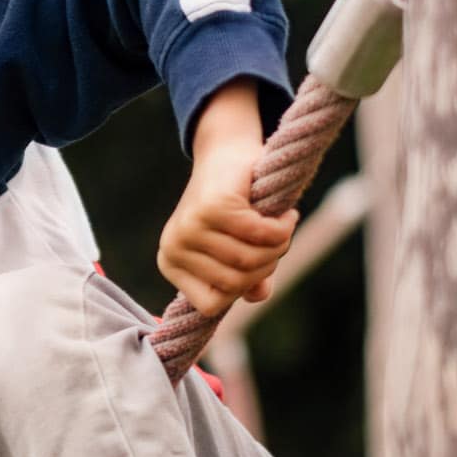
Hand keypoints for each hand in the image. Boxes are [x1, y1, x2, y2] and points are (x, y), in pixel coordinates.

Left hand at [158, 83, 296, 318]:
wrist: (226, 151)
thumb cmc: (232, 205)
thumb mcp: (235, 246)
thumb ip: (246, 277)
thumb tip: (256, 297)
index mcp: (171, 264)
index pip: (210, 304)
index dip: (242, 289)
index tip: (257, 264)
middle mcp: (173, 248)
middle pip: (233, 283)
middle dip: (266, 266)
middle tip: (278, 241)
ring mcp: (189, 228)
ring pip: (248, 261)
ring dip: (278, 247)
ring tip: (283, 227)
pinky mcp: (212, 208)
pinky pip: (260, 236)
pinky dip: (281, 228)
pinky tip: (285, 215)